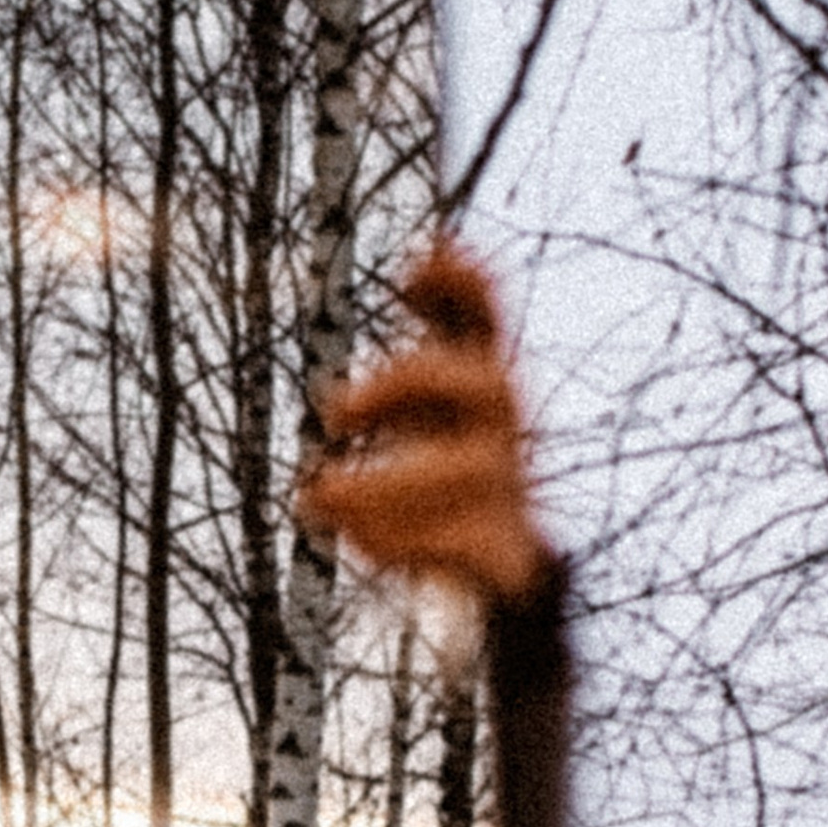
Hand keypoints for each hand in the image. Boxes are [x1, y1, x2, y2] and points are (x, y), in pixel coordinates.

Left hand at [299, 239, 553, 605]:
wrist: (499, 580)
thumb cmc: (442, 487)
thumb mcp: (425, 414)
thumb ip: (423, 347)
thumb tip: (436, 246)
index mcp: (478, 397)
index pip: (485, 329)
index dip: (466, 288)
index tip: (422, 255)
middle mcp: (501, 438)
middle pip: (490, 386)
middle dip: (412, 384)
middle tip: (333, 410)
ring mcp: (507, 499)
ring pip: (471, 471)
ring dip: (388, 479)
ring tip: (320, 493)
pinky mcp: (503, 561)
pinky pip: (463, 547)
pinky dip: (404, 543)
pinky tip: (354, 544)